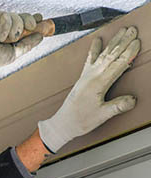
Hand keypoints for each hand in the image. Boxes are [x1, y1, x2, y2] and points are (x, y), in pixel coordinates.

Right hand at [0, 9, 43, 72]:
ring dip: (15, 29)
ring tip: (4, 39)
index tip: (40, 19)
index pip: (21, 25)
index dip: (31, 20)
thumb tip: (41, 36)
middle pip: (21, 17)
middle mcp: (0, 27)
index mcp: (5, 36)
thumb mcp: (14, 53)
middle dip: (28, 21)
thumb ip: (27, 44)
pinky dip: (5, 27)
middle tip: (31, 27)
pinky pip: (6, 16)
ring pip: (15, 17)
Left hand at [39, 27, 140, 152]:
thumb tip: (132, 100)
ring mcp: (86, 76)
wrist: (62, 124)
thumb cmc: (80, 121)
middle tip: (133, 30)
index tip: (137, 43)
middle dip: (123, 41)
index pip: (118, 64)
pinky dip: (94, 49)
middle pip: (111, 55)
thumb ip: (117, 106)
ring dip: (113, 42)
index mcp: (98, 84)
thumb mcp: (102, 115)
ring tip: (122, 31)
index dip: (129, 53)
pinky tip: (97, 40)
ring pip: (103, 54)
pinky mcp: (83, 78)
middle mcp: (91, 76)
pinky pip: (90, 59)